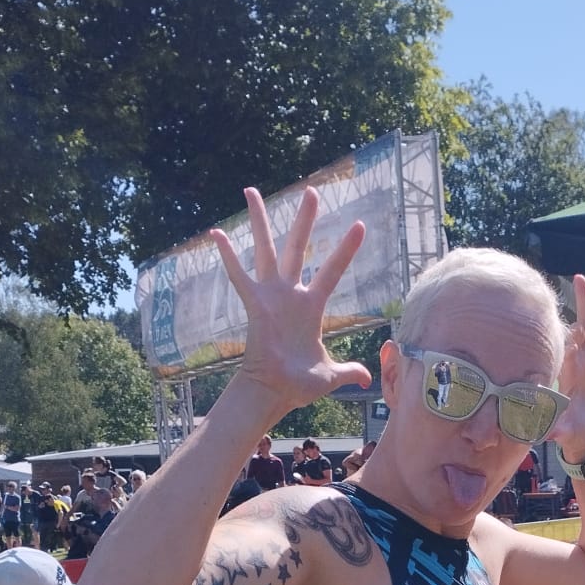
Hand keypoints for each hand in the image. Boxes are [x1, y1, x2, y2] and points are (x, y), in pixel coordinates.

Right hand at [212, 187, 371, 416]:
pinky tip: (217, 233)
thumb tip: (367, 377)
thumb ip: (348, 371)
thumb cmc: (298, 385)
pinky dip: (228, 255)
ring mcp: (271, 297)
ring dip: (260, 221)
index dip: (345, 250)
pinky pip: (239, 276)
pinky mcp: (254, 304)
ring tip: (252, 191)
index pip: (332, 271)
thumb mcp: (329, 376)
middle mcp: (290, 295)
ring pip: (266, 250)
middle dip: (305, 220)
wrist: (274, 393)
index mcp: (312, 307)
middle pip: (298, 248)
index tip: (359, 225)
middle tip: (312, 192)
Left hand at [550, 274, 584, 464]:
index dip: (551, 331)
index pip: (554, 345)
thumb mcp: (560, 430)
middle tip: (563, 280)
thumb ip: (553, 428)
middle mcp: (572, 361)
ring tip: (580, 280)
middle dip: (565, 304)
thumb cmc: (568, 431)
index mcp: (559, 372)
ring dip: (584, 304)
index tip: (542, 313)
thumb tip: (542, 433)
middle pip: (568, 326)